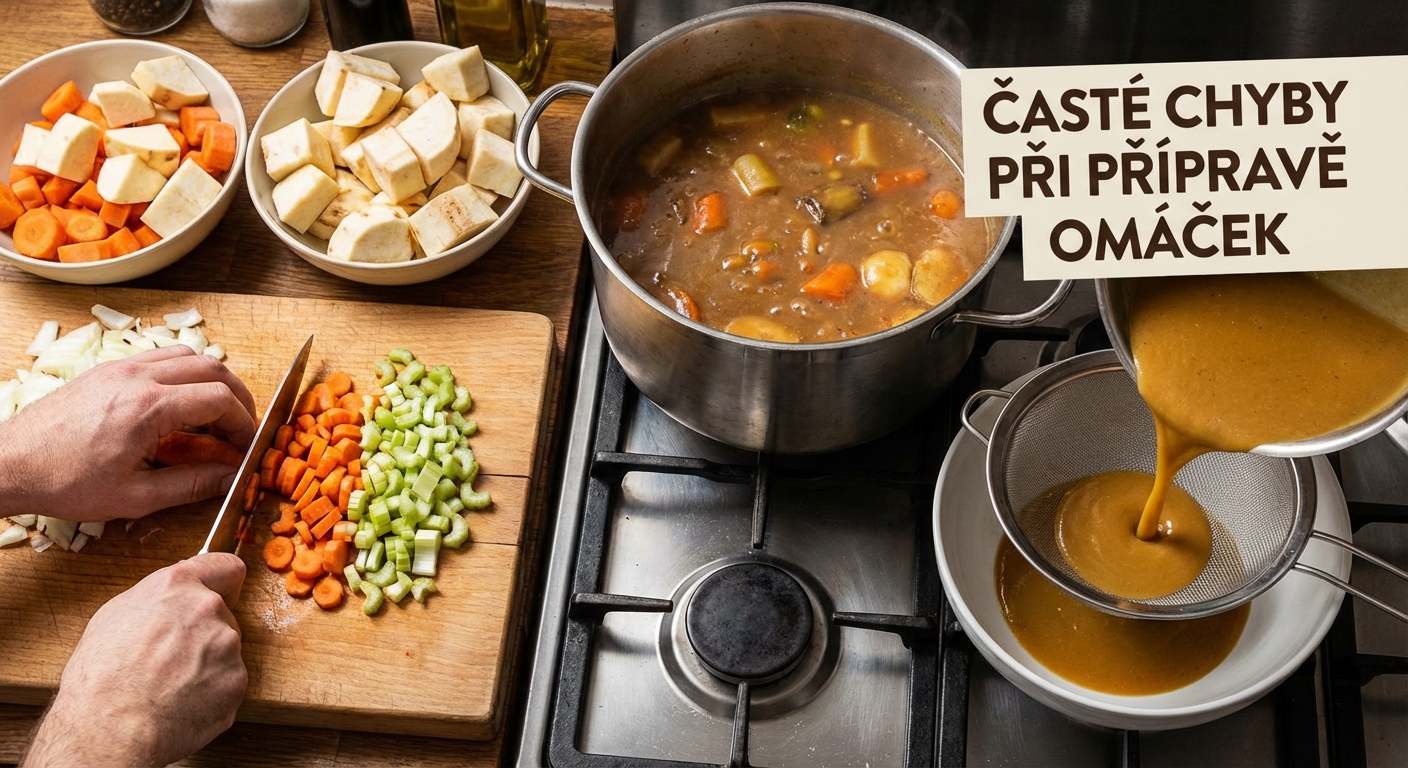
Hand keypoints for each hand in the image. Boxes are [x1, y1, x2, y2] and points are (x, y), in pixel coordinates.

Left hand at [0, 346, 256, 521]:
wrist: (9, 463)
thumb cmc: (64, 482)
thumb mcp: (136, 497)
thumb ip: (192, 484)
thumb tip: (232, 479)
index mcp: (149, 408)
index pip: (220, 399)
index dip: (243, 423)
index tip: (246, 446)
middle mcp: (138, 377)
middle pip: (212, 368)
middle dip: (236, 397)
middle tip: (240, 427)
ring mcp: (121, 367)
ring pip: (188, 355)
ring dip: (211, 380)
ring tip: (213, 414)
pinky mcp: (107, 368)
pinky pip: (159, 357)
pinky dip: (182, 373)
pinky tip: (177, 403)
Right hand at [22, 554, 247, 767]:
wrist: (109, 726)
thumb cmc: (100, 677)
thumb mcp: (114, 617)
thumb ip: (156, 601)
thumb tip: (170, 604)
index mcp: (177, 586)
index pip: (226, 567)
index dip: (224, 582)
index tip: (222, 593)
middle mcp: (208, 608)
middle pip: (222, 615)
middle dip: (204, 633)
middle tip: (171, 658)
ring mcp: (227, 645)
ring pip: (224, 651)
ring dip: (207, 664)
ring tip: (169, 685)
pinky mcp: (237, 680)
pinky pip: (228, 683)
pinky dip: (211, 693)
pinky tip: (181, 702)